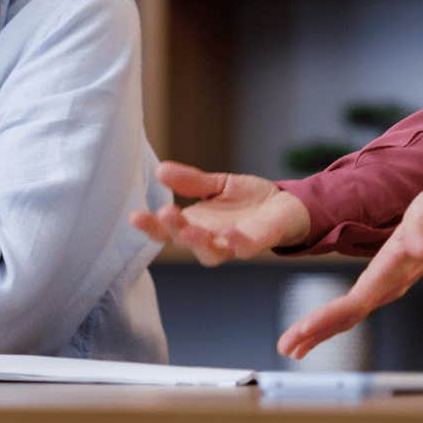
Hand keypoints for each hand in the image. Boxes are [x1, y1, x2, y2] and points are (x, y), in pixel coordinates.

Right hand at [130, 161, 310, 267]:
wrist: (287, 204)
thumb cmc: (249, 200)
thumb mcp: (217, 185)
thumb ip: (191, 182)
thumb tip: (160, 169)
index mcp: (197, 225)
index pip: (168, 231)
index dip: (150, 227)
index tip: (134, 215)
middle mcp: (212, 238)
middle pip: (186, 243)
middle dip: (173, 231)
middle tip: (162, 215)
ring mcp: (235, 243)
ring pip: (212, 253)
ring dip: (199, 242)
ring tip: (189, 229)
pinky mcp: (260, 240)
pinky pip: (246, 247)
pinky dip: (238, 242)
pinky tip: (230, 233)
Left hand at [275, 186, 422, 360]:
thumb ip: (422, 232)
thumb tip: (421, 248)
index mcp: (391, 273)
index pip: (356, 301)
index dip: (329, 316)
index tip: (304, 328)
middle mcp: (387, 288)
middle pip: (347, 316)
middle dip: (315, 332)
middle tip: (285, 347)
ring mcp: (384, 289)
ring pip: (347, 317)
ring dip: (317, 332)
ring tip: (291, 348)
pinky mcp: (379, 286)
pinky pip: (350, 309)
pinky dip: (328, 322)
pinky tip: (311, 331)